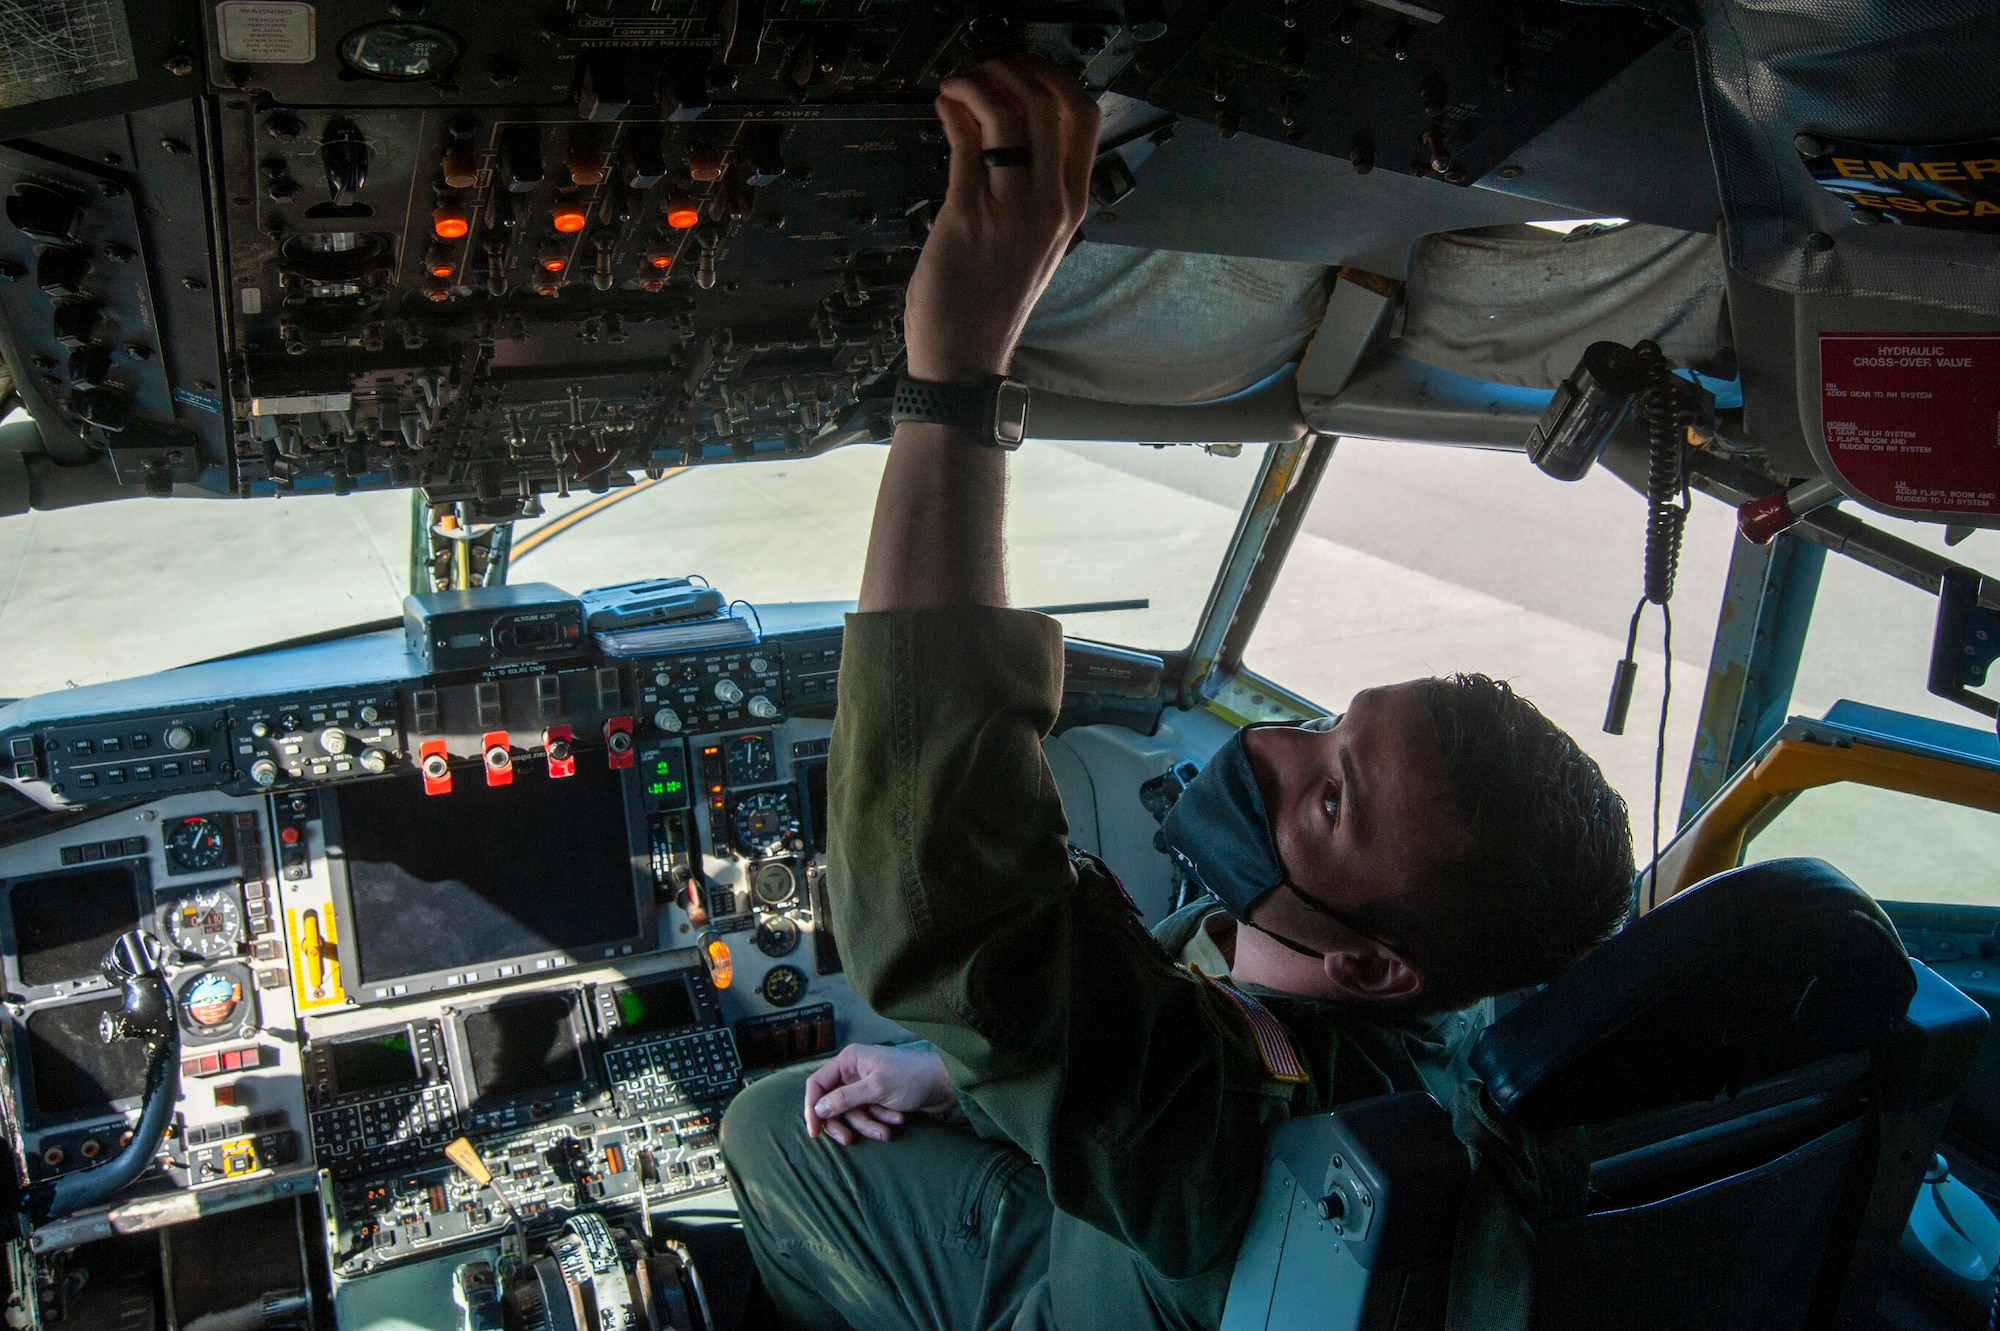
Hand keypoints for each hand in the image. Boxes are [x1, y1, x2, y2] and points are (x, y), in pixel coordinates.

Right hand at [803, 1043, 956, 1144]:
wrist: (947, 1085)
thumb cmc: (913, 1079)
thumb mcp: (877, 1089)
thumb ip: (845, 1099)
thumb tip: (817, 1109)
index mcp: (849, 1060)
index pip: (817, 1084)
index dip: (812, 1108)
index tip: (814, 1132)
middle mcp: (854, 1071)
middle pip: (832, 1103)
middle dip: (843, 1122)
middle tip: (848, 1140)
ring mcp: (866, 1085)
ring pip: (852, 1113)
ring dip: (868, 1124)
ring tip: (888, 1130)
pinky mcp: (879, 1098)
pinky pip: (868, 1115)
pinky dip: (880, 1121)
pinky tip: (898, 1120)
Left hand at [903, 54, 1100, 383]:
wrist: (965, 356)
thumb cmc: (990, 302)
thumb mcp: (1029, 240)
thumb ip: (1026, 186)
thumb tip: (1005, 126)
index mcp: (1070, 206)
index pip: (1085, 118)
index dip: (1055, 78)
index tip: (1026, 69)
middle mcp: (1048, 204)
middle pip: (1053, 103)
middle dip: (1016, 68)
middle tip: (988, 67)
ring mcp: (1010, 208)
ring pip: (1010, 114)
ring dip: (980, 82)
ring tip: (958, 83)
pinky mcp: (968, 213)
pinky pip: (966, 142)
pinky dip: (953, 110)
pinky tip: (944, 106)